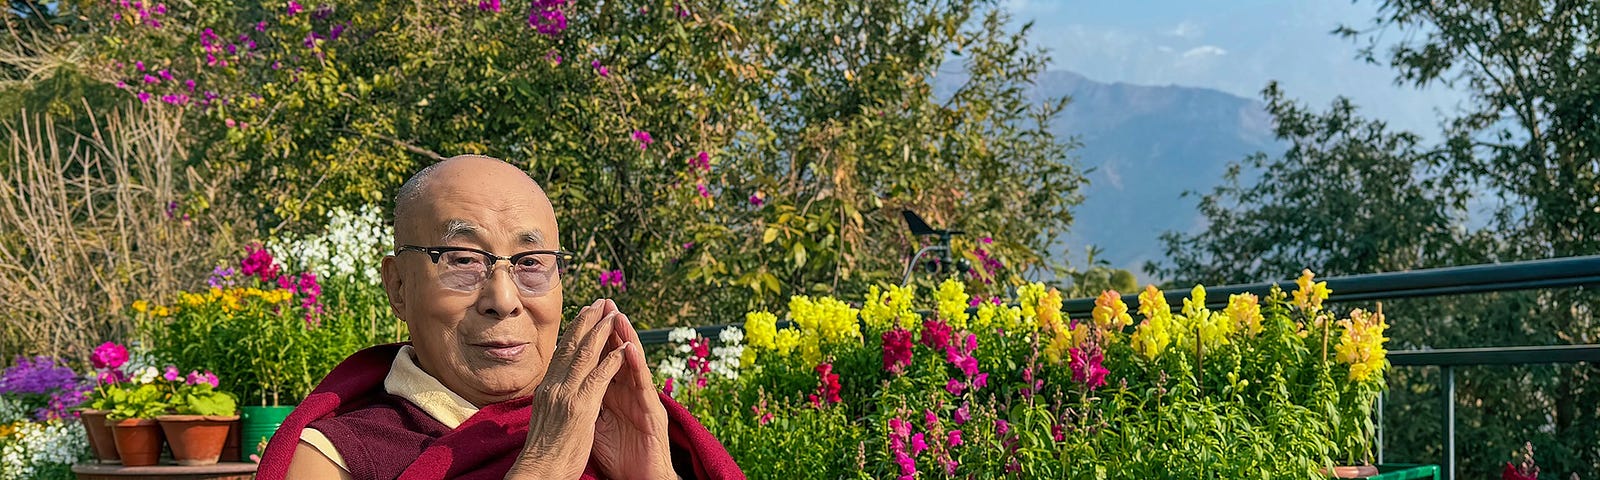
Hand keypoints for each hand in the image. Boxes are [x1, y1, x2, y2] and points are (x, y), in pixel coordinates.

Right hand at [507, 299, 630, 479]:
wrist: (538, 472)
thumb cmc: (544, 452)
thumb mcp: (546, 418)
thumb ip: (553, 399)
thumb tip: (557, 389)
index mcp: (546, 389)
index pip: (561, 353)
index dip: (574, 331)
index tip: (583, 314)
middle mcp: (553, 387)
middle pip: (572, 346)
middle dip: (587, 321)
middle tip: (599, 303)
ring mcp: (566, 395)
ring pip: (585, 355)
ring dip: (602, 332)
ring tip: (613, 314)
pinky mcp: (580, 408)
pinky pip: (600, 377)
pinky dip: (613, 360)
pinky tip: (624, 348)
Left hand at [591, 309, 675, 479]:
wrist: (639, 478)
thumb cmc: (620, 456)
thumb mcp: (596, 425)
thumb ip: (588, 402)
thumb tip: (568, 387)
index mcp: (614, 395)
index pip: (602, 360)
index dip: (594, 339)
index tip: (582, 316)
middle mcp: (630, 393)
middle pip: (620, 355)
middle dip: (611, 328)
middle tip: (604, 302)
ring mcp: (644, 402)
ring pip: (634, 364)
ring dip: (627, 338)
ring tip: (618, 315)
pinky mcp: (653, 414)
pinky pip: (644, 387)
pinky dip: (636, 366)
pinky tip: (630, 348)